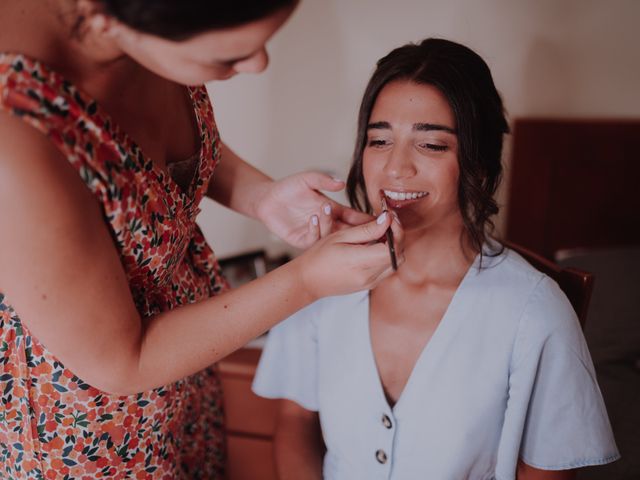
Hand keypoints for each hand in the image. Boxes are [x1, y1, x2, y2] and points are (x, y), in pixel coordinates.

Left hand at [254, 171, 372, 248]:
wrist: (267, 199)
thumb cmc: (288, 188)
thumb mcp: (307, 179)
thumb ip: (323, 180)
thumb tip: (341, 182)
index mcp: (332, 209)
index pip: (354, 217)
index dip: (367, 219)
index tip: (380, 221)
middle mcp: (327, 223)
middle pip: (348, 232)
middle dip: (359, 232)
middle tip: (368, 231)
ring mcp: (316, 233)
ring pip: (332, 238)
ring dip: (333, 228)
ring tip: (329, 213)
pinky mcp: (302, 240)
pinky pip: (314, 239)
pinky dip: (315, 230)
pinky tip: (313, 218)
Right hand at [293, 211, 403, 299]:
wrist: (308, 280)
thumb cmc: (319, 257)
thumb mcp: (341, 237)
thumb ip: (367, 229)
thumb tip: (387, 220)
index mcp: (362, 262)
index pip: (393, 246)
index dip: (396, 230)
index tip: (389, 217)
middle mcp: (369, 276)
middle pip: (399, 255)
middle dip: (397, 237)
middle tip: (387, 223)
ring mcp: (370, 283)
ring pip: (395, 263)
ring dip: (393, 247)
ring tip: (380, 234)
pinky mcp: (369, 285)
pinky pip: (386, 270)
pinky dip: (386, 256)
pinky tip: (374, 246)